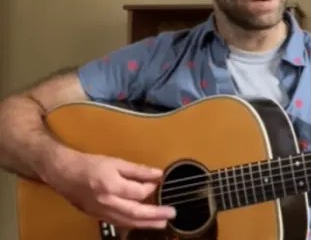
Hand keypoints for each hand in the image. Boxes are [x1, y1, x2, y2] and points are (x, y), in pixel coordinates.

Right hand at [43, 149, 175, 228]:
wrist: (63, 173)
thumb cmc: (89, 164)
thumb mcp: (115, 162)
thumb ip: (137, 170)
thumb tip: (157, 174)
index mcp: (110, 186)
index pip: (138, 192)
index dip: (150, 188)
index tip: (157, 181)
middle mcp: (106, 202)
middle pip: (134, 213)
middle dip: (155, 215)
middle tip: (171, 214)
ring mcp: (100, 211)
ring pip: (127, 222)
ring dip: (146, 224)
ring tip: (161, 223)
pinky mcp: (97, 216)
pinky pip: (117, 223)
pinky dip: (131, 224)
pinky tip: (141, 224)